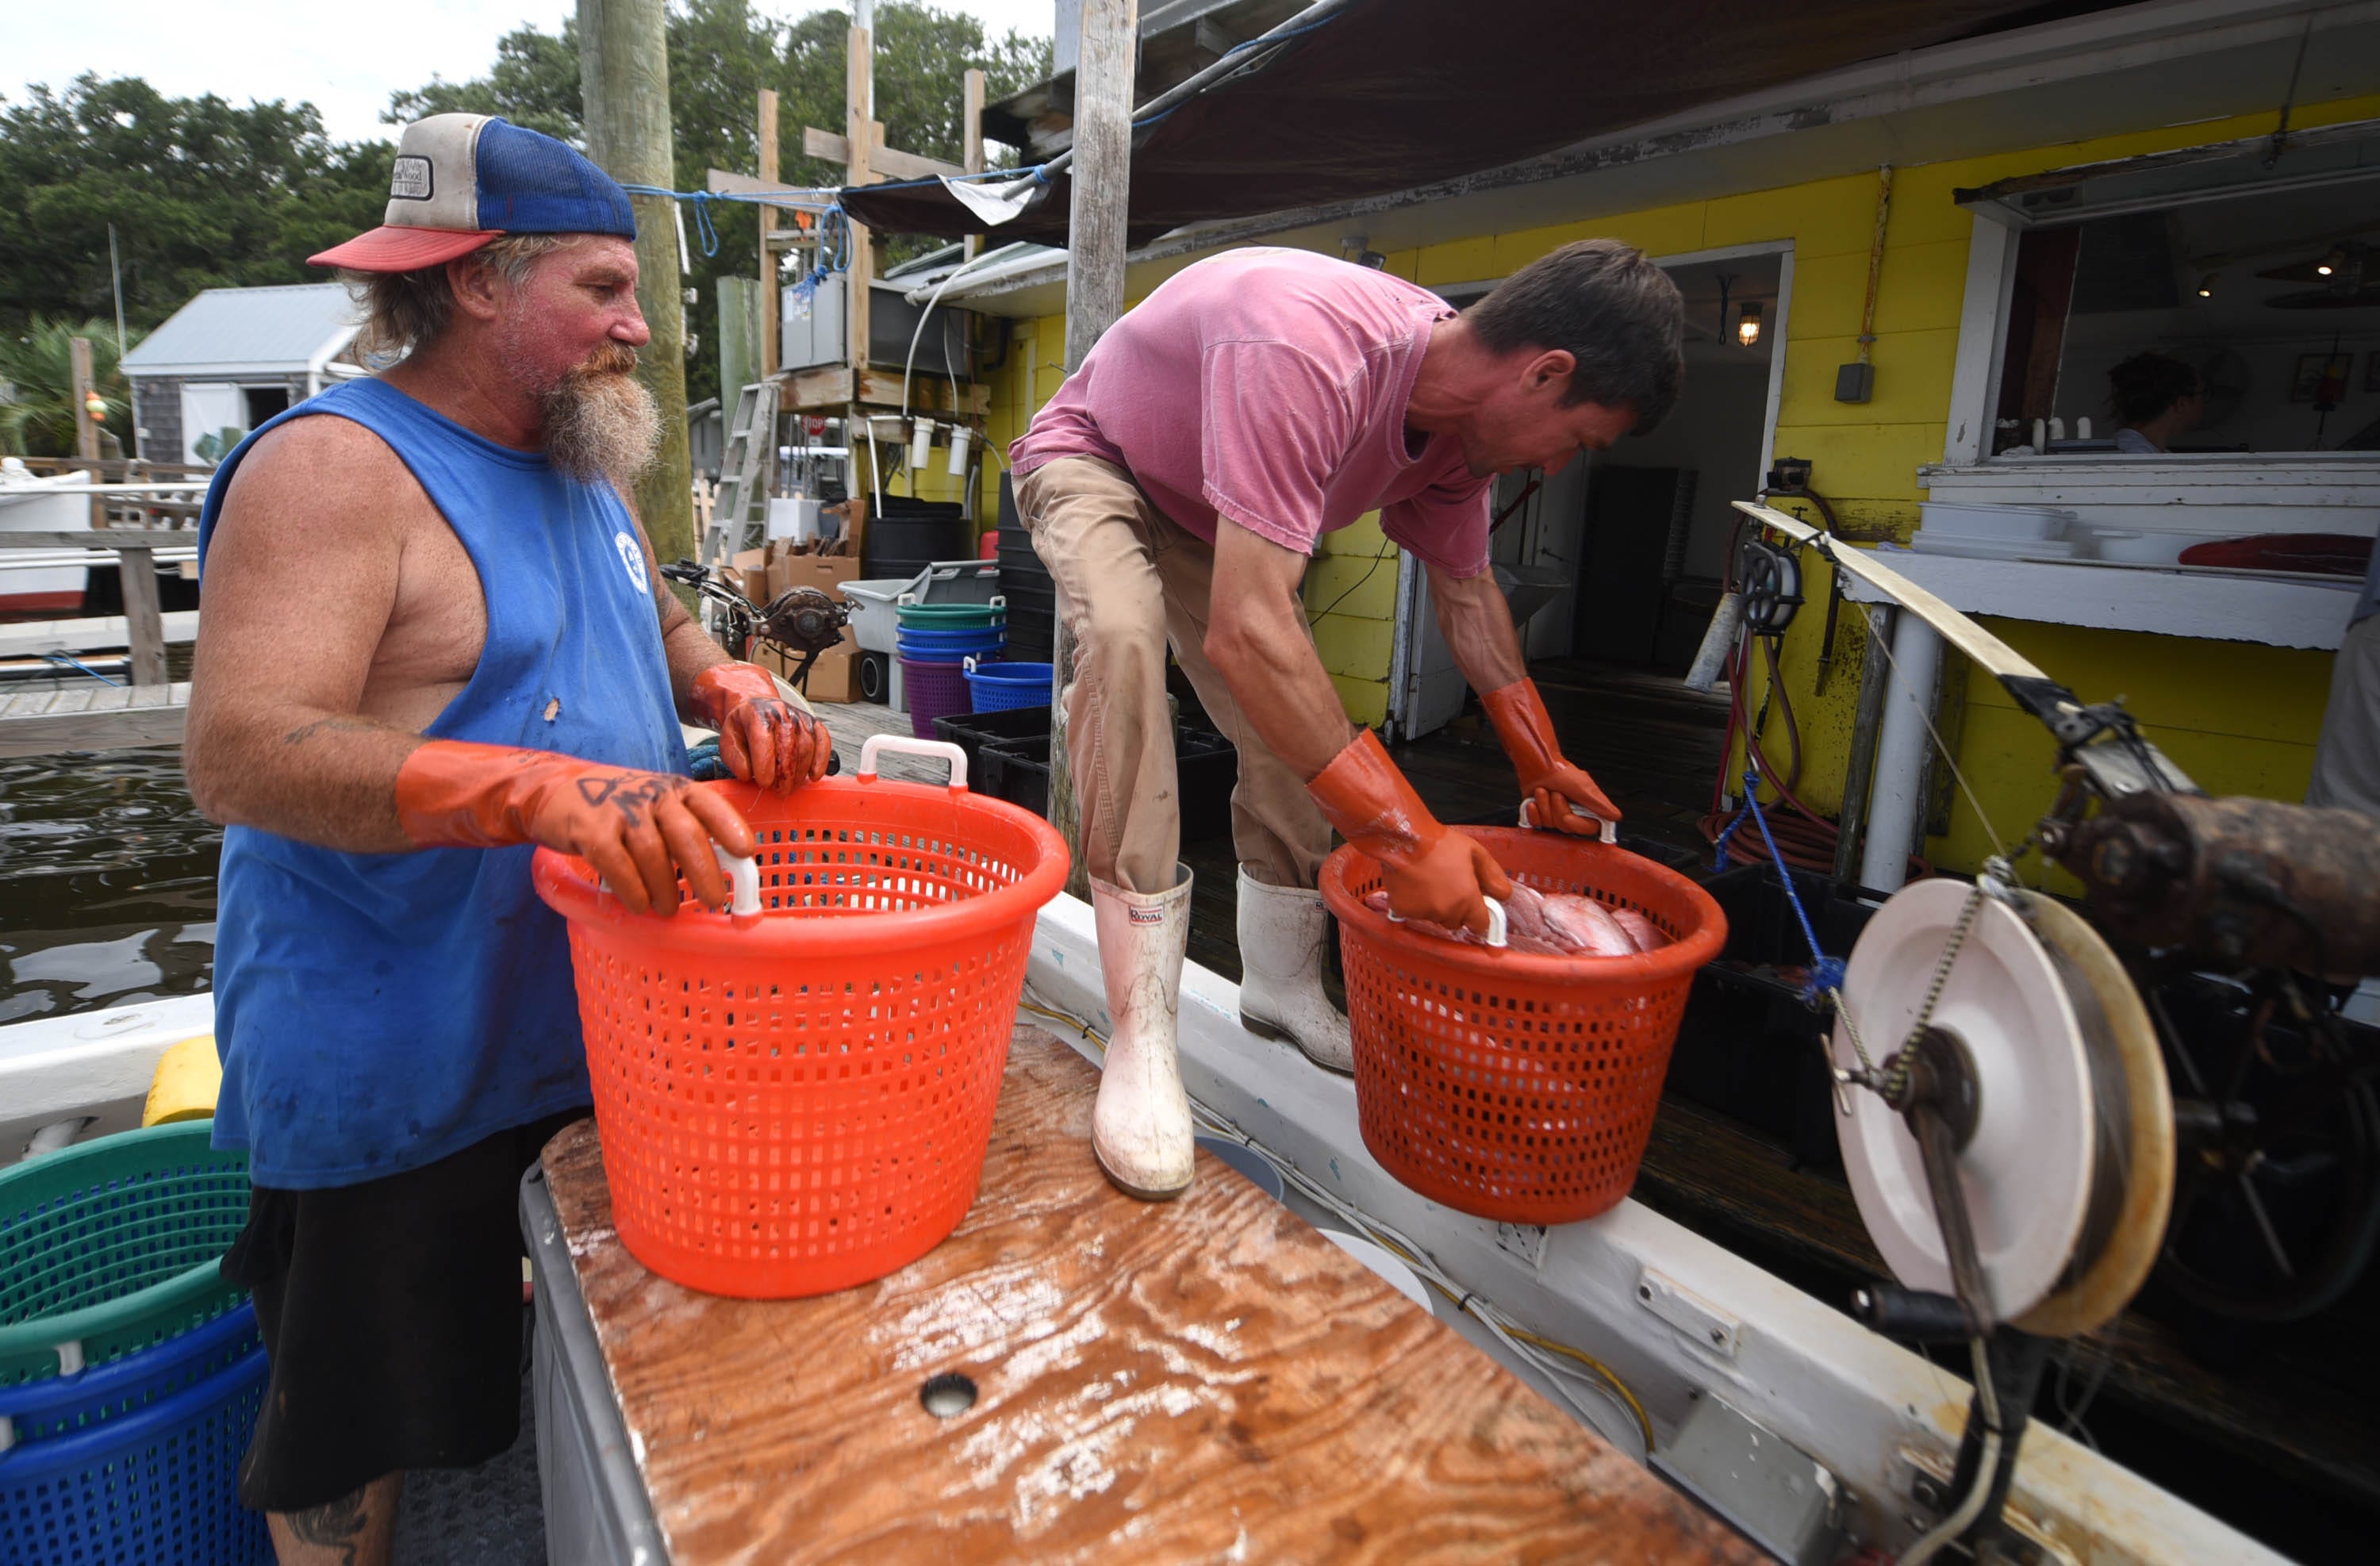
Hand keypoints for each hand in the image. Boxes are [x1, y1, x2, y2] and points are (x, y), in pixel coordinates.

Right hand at [394, 741, 755, 916]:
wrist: (553, 790)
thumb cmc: (618, 809)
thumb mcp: (654, 809)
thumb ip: (684, 833)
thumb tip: (722, 875)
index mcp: (674, 790)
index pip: (708, 804)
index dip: (730, 827)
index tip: (747, 852)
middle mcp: (651, 795)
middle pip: (685, 834)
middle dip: (704, 871)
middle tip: (715, 901)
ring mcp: (619, 810)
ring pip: (653, 854)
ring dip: (665, 889)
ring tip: (668, 910)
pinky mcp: (590, 828)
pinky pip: (618, 865)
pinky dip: (632, 889)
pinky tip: (638, 904)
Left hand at [689, 663, 830, 792]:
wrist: (758, 707)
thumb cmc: (744, 727)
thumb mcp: (728, 740)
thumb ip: (734, 758)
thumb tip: (747, 774)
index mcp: (756, 714)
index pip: (763, 739)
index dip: (765, 764)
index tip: (764, 784)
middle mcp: (780, 712)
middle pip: (788, 746)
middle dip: (785, 775)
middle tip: (779, 792)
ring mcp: (799, 717)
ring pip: (806, 747)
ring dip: (800, 773)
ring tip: (790, 787)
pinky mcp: (813, 723)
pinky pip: (823, 741)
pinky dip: (821, 760)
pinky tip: (814, 775)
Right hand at [1379, 831, 1512, 934]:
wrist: (1404, 839)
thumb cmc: (1439, 843)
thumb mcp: (1474, 852)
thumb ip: (1492, 875)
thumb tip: (1504, 894)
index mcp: (1467, 899)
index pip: (1480, 925)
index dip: (1479, 916)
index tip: (1474, 906)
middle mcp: (1446, 911)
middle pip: (1457, 922)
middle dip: (1456, 909)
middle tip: (1449, 886)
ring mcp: (1423, 913)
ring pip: (1435, 917)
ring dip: (1435, 907)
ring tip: (1429, 882)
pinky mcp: (1404, 910)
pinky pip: (1414, 913)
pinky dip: (1415, 904)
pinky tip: (1414, 884)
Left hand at [1482, 679, 1619, 837]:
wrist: (1537, 764)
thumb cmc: (1561, 771)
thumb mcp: (1584, 788)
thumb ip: (1600, 805)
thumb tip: (1616, 816)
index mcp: (1586, 807)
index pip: (1589, 828)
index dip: (1578, 825)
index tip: (1569, 816)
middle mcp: (1571, 811)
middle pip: (1566, 826)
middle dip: (1558, 808)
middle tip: (1557, 793)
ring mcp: (1554, 814)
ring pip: (1549, 824)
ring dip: (1545, 804)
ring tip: (1545, 791)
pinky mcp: (1539, 813)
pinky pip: (1536, 822)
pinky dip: (1534, 809)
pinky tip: (1534, 799)